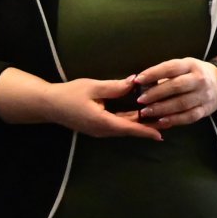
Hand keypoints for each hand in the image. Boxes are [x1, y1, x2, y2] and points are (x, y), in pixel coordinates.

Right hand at [37, 77, 165, 140]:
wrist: (47, 105)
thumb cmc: (69, 95)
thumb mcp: (93, 87)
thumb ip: (115, 87)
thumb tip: (135, 83)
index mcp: (102, 122)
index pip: (129, 128)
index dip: (146, 131)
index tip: (161, 135)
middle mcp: (102, 130)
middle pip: (129, 130)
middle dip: (148, 127)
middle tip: (168, 122)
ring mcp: (99, 130)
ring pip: (124, 128)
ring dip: (140, 124)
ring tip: (159, 119)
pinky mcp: (96, 126)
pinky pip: (117, 125)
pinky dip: (130, 121)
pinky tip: (141, 115)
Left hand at [131, 58, 216, 127]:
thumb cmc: (195, 74)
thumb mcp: (184, 67)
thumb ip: (166, 74)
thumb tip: (142, 83)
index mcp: (192, 65)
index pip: (171, 68)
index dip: (153, 73)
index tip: (137, 80)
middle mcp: (200, 79)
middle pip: (176, 87)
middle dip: (156, 94)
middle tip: (140, 100)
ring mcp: (204, 95)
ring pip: (181, 103)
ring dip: (162, 108)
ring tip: (146, 112)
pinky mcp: (205, 109)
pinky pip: (189, 116)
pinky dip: (175, 119)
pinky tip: (162, 121)